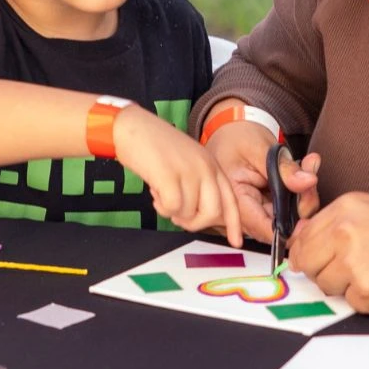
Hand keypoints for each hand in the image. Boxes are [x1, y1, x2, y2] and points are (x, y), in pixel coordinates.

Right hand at [114, 105, 243, 246]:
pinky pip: (172, 209)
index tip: (236, 241)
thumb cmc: (155, 146)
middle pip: (213, 213)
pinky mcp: (169, 176)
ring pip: (189, 213)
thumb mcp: (187, 162)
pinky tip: (155, 193)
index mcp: (211, 164)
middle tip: (178, 216)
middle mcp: (204, 167)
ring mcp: (188, 171)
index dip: (235, 223)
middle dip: (194, 223)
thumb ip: (199, 183)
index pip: (231, 199)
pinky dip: (161, 208)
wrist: (133, 127)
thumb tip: (201, 215)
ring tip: (161, 194)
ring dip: (172, 212)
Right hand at [203, 116, 319, 240]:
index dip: (290, 230)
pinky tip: (303, 169)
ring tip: (307, 165)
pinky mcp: (266, 204)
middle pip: (279, 225)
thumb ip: (284, 168)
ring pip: (288, 217)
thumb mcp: (260, 148)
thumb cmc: (236, 136)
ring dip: (304, 195)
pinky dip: (300, 190)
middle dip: (302, 204)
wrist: (229, 130)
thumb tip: (308, 182)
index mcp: (235, 200)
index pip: (264, 228)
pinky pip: (288, 207)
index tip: (310, 220)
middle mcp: (243, 212)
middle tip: (310, 176)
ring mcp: (256, 210)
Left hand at [288, 192, 368, 315]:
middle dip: (324, 272)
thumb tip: (299, 241)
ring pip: (326, 286)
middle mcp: (345, 230)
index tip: (317, 260)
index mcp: (346, 207)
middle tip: (355, 270)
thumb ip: (336, 225)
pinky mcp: (366, 288)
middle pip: (306, 263)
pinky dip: (368, 301)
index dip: (308, 253)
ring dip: (347, 288)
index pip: (302, 236)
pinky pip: (351, 303)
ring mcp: (353, 260)